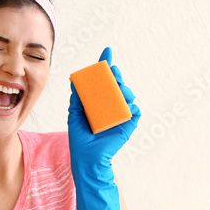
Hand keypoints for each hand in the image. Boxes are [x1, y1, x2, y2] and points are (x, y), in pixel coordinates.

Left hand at [68, 47, 141, 209]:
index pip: (103, 79)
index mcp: (98, 100)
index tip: (107, 51)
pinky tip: (125, 106)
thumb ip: (77, 97)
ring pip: (127, 94)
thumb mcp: (75, 113)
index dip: (105, 64)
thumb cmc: (80, 137)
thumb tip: (75, 79)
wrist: (87, 158)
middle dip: (116, 75)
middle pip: (117, 84)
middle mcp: (110, 105)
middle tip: (113, 72)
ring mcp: (120, 114)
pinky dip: (131, 106)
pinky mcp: (128, 124)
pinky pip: (134, 110)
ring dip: (124, 89)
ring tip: (118, 90)